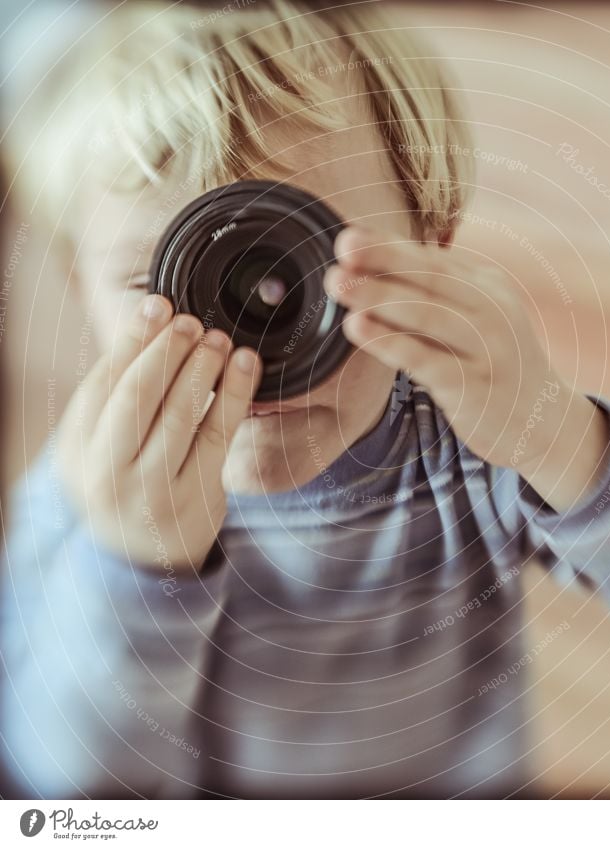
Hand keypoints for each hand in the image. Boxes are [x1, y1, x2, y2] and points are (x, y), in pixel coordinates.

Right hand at [56, 295, 261, 570]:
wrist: (142, 558)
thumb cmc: (126, 484)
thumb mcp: (101, 448)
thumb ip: (114, 399)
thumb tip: (150, 327)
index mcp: (77, 452)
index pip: (102, 384)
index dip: (132, 340)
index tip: (157, 304)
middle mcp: (106, 474)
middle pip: (136, 397)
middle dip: (166, 351)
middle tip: (191, 320)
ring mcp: (150, 492)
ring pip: (179, 415)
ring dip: (202, 368)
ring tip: (219, 338)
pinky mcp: (194, 501)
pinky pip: (218, 438)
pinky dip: (233, 396)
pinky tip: (246, 366)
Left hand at [324, 226, 609, 510]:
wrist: (545, 420)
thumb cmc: (493, 364)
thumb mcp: (477, 319)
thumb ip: (437, 296)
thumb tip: (373, 268)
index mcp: (487, 286)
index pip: (432, 260)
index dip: (389, 247)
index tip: (347, 237)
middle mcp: (492, 309)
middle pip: (431, 278)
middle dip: (382, 260)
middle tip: (340, 249)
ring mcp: (486, 348)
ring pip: (427, 314)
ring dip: (379, 296)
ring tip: (337, 284)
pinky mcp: (475, 386)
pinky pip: (426, 359)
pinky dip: (389, 341)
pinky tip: (358, 328)